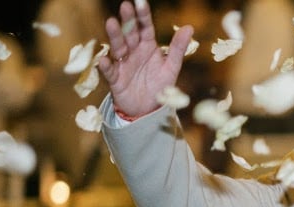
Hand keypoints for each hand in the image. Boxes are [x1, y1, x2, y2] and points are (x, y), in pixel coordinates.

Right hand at [97, 0, 193, 117]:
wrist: (148, 109)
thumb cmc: (159, 85)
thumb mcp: (171, 67)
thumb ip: (178, 48)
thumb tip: (189, 27)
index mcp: (147, 46)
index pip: (145, 28)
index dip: (143, 16)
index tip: (140, 2)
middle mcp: (133, 52)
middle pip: (130, 34)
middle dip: (128, 21)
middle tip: (125, 6)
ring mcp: (123, 64)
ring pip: (118, 47)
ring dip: (115, 36)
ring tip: (111, 23)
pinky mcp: (116, 79)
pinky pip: (110, 72)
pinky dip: (106, 66)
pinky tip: (104, 59)